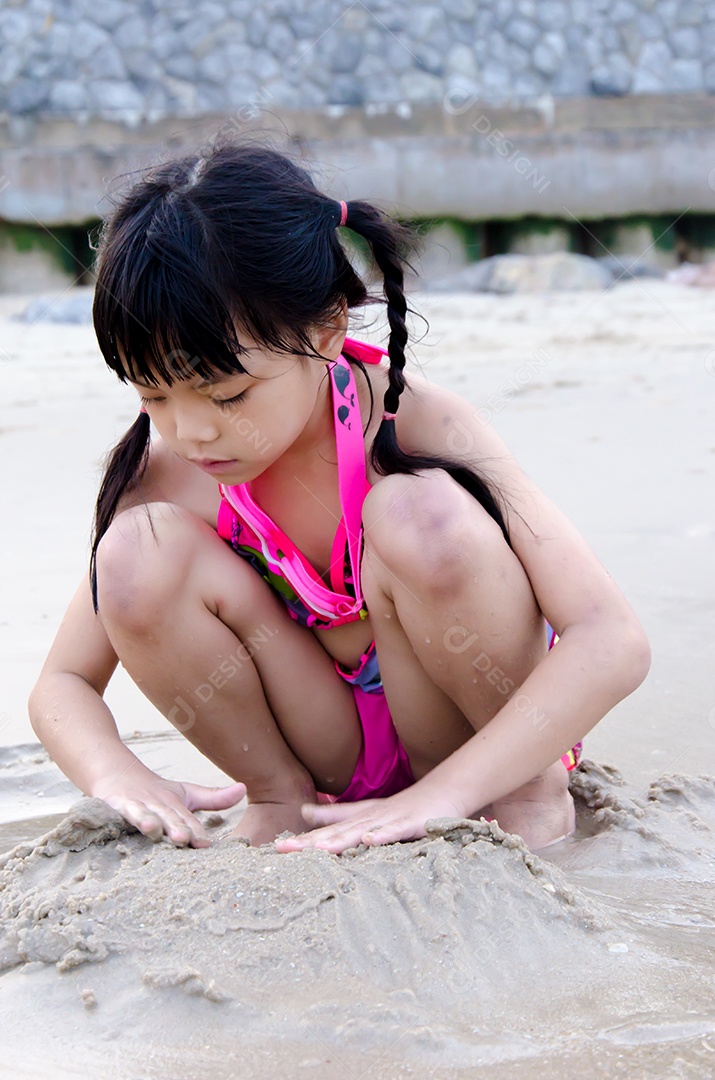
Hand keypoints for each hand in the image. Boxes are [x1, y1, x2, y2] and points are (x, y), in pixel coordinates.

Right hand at [97, 775, 246, 847]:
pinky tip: (115, 828)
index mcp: (174, 804)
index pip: (187, 820)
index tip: (205, 844)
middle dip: (174, 827)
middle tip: (183, 839)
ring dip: (146, 821)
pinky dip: (114, 819)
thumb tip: (244, 789)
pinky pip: (113, 815)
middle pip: (166, 817)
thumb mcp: (186, 795)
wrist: (117, 774)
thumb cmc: (157, 793)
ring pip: (140, 814)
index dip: (195, 831)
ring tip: (152, 828)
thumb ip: (214, 798)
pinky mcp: (112, 807)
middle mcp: (155, 804)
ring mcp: (134, 805)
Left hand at [273, 782, 465, 854]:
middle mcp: (369, 819)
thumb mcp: (366, 811)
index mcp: (358, 818)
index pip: (326, 832)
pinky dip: (383, 835)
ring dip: (339, 840)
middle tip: (283, 850)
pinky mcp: (412, 823)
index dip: (302, 840)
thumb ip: (336, 813)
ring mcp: (390, 820)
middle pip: (336, 833)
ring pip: (361, 832)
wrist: (442, 792)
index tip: (276, 848)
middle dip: (309, 842)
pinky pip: (396, 831)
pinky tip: (369, 840)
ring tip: (317, 849)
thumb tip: (304, 812)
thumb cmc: (403, 806)